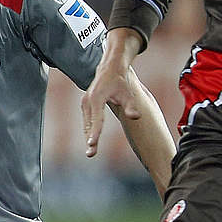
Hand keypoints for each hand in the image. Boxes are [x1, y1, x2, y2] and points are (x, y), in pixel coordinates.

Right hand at [82, 28, 145, 157]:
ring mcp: (85, 103)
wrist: (110, 68)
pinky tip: (91, 141)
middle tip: (90, 154)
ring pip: (87, 124)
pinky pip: (87, 120)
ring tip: (91, 152)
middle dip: (90, 140)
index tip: (91, 144)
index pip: (97, 120)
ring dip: (88, 137)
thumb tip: (136, 117)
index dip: (95, 133)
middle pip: (89, 124)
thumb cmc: (120, 80)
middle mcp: (88, 101)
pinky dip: (89, 130)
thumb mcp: (127, 93)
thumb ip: (131, 106)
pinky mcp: (86, 104)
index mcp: (97, 98)